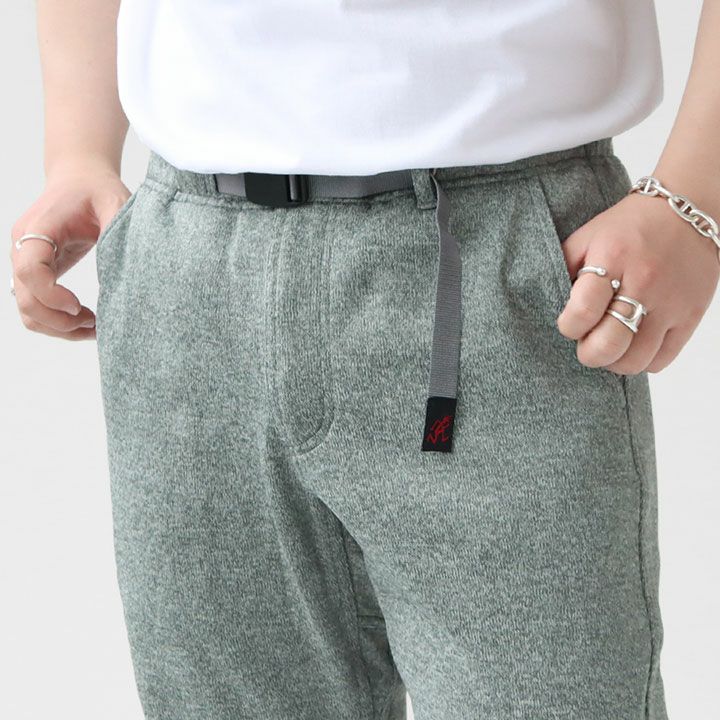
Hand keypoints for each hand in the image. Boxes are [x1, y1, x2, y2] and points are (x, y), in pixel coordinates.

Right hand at [10, 159, 130, 339]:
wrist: (80, 180)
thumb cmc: (97, 190)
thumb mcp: (114, 202)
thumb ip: (118, 228)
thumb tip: (129, 265)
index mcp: (38, 228)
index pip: (30, 270)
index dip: (52, 296)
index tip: (82, 306)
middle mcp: (23, 247)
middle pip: (25, 298)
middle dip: (59, 320)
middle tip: (95, 323)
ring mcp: (25, 263)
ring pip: (27, 311)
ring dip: (58, 328)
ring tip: (94, 326)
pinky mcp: (36, 274)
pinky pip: (36, 308)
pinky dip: (57, 322)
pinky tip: (86, 321)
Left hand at [556, 191, 719, 373]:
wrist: (687, 213)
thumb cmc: (628, 227)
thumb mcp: (587, 237)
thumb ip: (562, 268)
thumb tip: (546, 305)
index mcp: (613, 257)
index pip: (582, 311)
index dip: (568, 327)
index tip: (568, 324)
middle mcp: (644, 281)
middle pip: (609, 344)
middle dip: (588, 353)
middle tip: (586, 343)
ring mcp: (671, 302)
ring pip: (635, 360)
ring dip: (614, 361)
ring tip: (609, 344)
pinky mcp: (691, 316)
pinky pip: (662, 360)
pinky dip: (643, 360)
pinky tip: (633, 343)